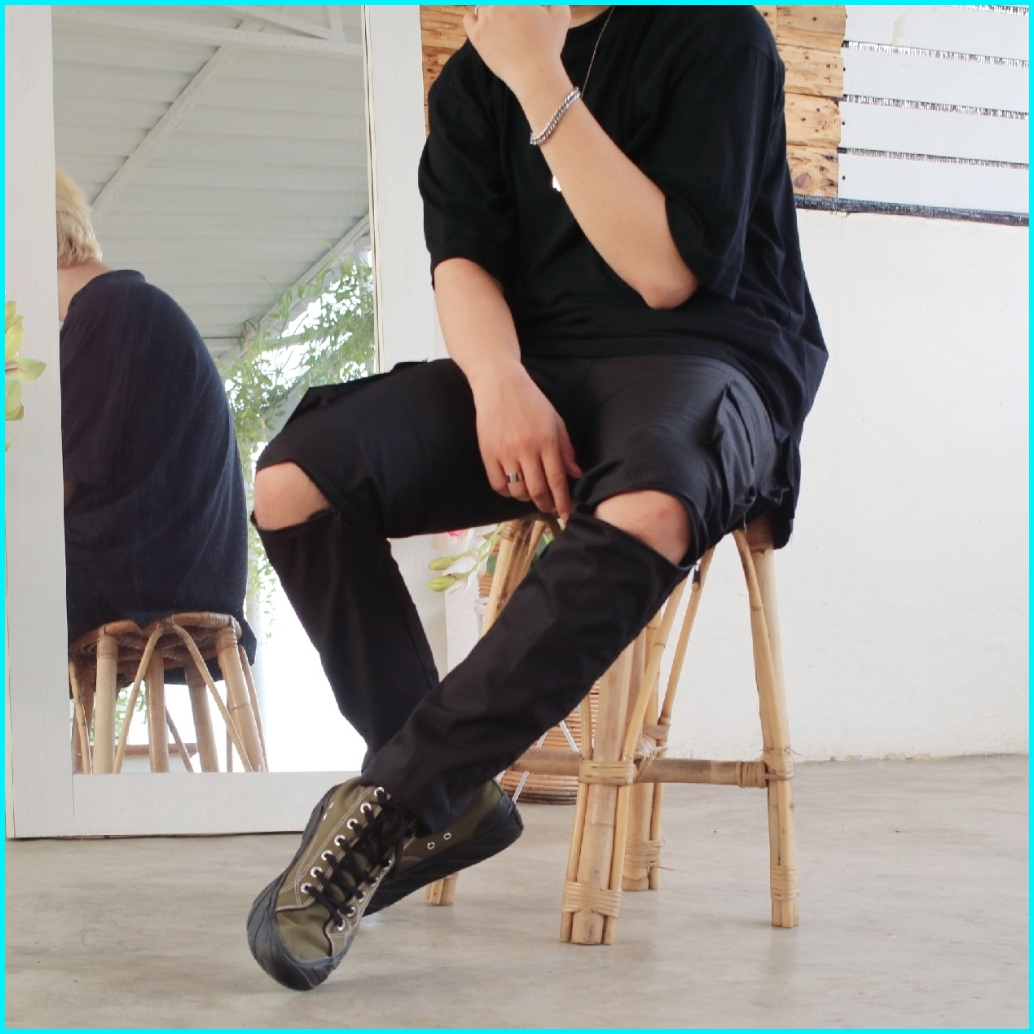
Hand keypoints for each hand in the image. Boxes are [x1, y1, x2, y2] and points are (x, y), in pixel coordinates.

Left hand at [463, 6, 571, 110]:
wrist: (535, 73)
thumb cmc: (549, 45)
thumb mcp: (560, 14)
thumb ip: (554, 0)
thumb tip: (543, 2)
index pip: (514, 1)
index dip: (519, 7)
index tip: (521, 14)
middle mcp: (498, 3)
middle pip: (497, 3)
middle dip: (506, 10)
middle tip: (514, 22)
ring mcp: (486, 17)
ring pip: (484, 6)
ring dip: (492, 12)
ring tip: (504, 26)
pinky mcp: (476, 35)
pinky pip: (469, 19)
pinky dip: (475, 20)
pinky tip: (485, 27)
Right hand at [469, 359, 582, 519]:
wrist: (500, 386)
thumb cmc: (531, 402)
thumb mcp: (556, 421)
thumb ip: (566, 450)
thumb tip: (576, 474)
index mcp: (547, 441)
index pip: (557, 480)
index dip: (562, 501)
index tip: (565, 515)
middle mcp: (526, 450)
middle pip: (537, 490)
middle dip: (545, 505)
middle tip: (549, 508)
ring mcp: (505, 453)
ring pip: (517, 491)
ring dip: (526, 498)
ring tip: (531, 493)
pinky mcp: (488, 454)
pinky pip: (498, 485)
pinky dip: (507, 491)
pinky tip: (513, 486)